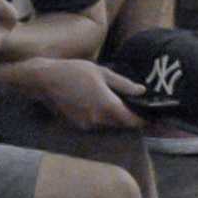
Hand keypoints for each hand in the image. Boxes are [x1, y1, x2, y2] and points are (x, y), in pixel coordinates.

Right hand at [27, 55, 144, 132]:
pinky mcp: (77, 125)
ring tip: (120, 105)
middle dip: (129, 119)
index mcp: (107, 105)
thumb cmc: (74, 71)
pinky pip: (96, 124)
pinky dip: (102, 118)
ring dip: (115, 119)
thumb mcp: (102, 72)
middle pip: (120, 124)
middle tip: (137, 109)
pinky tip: (101, 106)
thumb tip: (141, 91)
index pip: (130, 120)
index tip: (151, 118)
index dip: (142, 121)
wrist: (46, 80)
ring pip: (108, 125)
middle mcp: (98, 119)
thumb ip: (124, 84)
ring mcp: (86, 124)